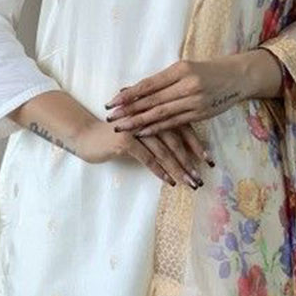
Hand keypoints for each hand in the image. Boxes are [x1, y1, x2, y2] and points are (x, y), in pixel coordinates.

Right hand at [72, 117, 213, 188]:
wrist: (86, 135)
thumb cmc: (116, 136)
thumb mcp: (141, 132)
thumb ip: (160, 134)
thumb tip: (185, 151)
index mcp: (156, 112)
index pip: (182, 128)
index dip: (196, 145)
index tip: (209, 162)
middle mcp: (149, 117)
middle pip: (176, 141)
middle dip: (190, 162)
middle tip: (200, 178)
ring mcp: (137, 127)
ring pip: (164, 150)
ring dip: (178, 169)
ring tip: (189, 183)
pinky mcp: (125, 140)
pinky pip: (147, 157)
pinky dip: (160, 171)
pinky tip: (169, 181)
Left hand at [104, 50, 282, 136]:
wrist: (237, 77)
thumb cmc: (207, 71)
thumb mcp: (185, 68)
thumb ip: (163, 80)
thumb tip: (133, 89)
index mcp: (180, 69)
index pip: (149, 84)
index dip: (129, 94)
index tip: (112, 101)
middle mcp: (187, 84)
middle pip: (152, 100)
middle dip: (129, 110)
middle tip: (111, 118)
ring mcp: (195, 100)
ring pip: (161, 113)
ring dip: (139, 122)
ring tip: (121, 127)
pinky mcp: (201, 113)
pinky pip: (175, 123)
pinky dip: (157, 128)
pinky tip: (143, 133)